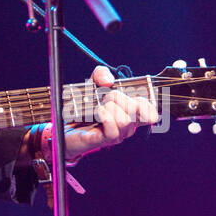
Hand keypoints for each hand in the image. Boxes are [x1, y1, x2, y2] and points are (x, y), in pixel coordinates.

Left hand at [23, 65, 159, 164]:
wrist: (64, 125)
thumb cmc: (83, 107)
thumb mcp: (92, 85)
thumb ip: (101, 75)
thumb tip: (108, 80)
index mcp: (129, 114)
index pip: (150, 111)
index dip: (145, 102)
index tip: (131, 94)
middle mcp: (126, 126)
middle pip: (136, 110)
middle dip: (119, 97)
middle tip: (105, 98)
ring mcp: (116, 135)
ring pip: (125, 120)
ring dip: (110, 107)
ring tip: (98, 107)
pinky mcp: (102, 141)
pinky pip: (113, 131)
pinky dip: (105, 117)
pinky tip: (98, 112)